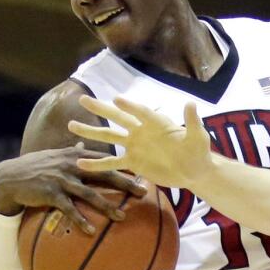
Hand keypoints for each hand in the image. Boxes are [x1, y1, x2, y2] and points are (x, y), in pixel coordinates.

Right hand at [0, 143, 145, 232]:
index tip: (144, 171)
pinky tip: (91, 231)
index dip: (125, 165)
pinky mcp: (49, 194)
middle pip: (104, 174)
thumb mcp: (55, 156)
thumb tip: (84, 146)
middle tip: (143, 192)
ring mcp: (60, 179)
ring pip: (89, 194)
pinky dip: (80, 220)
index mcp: (76, 155)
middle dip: (125, 183)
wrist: (9, 176)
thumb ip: (72, 153)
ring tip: (122, 217)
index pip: (106, 159)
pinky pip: (68, 209)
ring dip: (106, 206)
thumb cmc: (36, 166)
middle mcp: (71, 165)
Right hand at [68, 96, 213, 188]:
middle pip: (118, 118)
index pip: (141, 112)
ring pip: (109, 137)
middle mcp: (142, 131)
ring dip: (91, 132)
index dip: (130, 106)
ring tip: (72, 125)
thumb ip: (191, 122)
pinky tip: (80, 162)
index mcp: (156, 122)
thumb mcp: (198, 136)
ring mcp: (135, 146)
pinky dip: (97, 163)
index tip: (116, 99)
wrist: (194, 170)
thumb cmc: (198, 151)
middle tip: (83, 100)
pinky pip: (112, 162)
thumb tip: (191, 104)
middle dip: (101, 109)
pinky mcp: (133, 162)